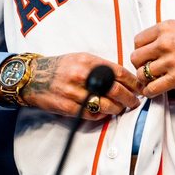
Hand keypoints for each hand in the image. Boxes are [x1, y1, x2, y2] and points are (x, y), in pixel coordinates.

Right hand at [20, 53, 141, 119]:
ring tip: (122, 108)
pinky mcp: (68, 108)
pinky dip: (102, 115)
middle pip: (115, 90)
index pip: (118, 72)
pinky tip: (106, 112)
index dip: (132, 82)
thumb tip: (123, 78)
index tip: (140, 87)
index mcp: (88, 61)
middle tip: (135, 102)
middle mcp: (82, 76)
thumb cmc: (62, 67)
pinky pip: (91, 114)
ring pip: (105, 105)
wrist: (34, 77)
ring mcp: (75, 93)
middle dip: (129, 98)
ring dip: (117, 109)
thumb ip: (101, 67)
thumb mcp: (82, 58)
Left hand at [130, 20, 174, 97]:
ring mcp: (170, 61)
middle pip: (136, 57)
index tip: (145, 56)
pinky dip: (150, 92)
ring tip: (153, 80)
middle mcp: (165, 42)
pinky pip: (152, 88)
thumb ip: (167, 35)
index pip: (138, 40)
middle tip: (147, 69)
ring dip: (146, 79)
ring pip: (141, 74)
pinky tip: (155, 90)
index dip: (140, 50)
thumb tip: (153, 46)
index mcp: (165, 28)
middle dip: (140, 65)